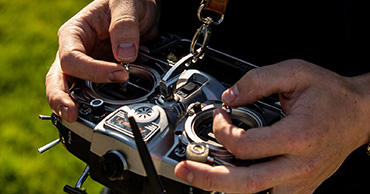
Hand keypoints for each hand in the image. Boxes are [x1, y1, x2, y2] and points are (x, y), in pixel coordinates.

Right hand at [46, 0, 158, 121]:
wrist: (141, 9)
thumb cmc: (128, 1)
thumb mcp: (127, 4)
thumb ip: (125, 26)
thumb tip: (124, 56)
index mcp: (75, 33)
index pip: (72, 58)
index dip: (93, 71)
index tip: (119, 74)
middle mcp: (76, 51)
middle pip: (59, 78)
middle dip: (62, 98)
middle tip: (71, 114)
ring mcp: (87, 65)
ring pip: (72, 89)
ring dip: (75, 105)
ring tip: (81, 120)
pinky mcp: (99, 75)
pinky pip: (92, 92)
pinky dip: (96, 103)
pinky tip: (101, 112)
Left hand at [175, 59, 369, 192]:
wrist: (360, 114)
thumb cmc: (331, 95)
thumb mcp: (294, 73)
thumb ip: (256, 81)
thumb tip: (228, 97)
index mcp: (298, 136)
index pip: (244, 145)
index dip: (222, 129)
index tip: (220, 116)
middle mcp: (299, 165)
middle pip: (244, 183)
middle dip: (207, 177)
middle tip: (184, 169)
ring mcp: (301, 181)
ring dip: (225, 186)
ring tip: (202, 175)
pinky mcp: (302, 187)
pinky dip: (246, 189)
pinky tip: (231, 178)